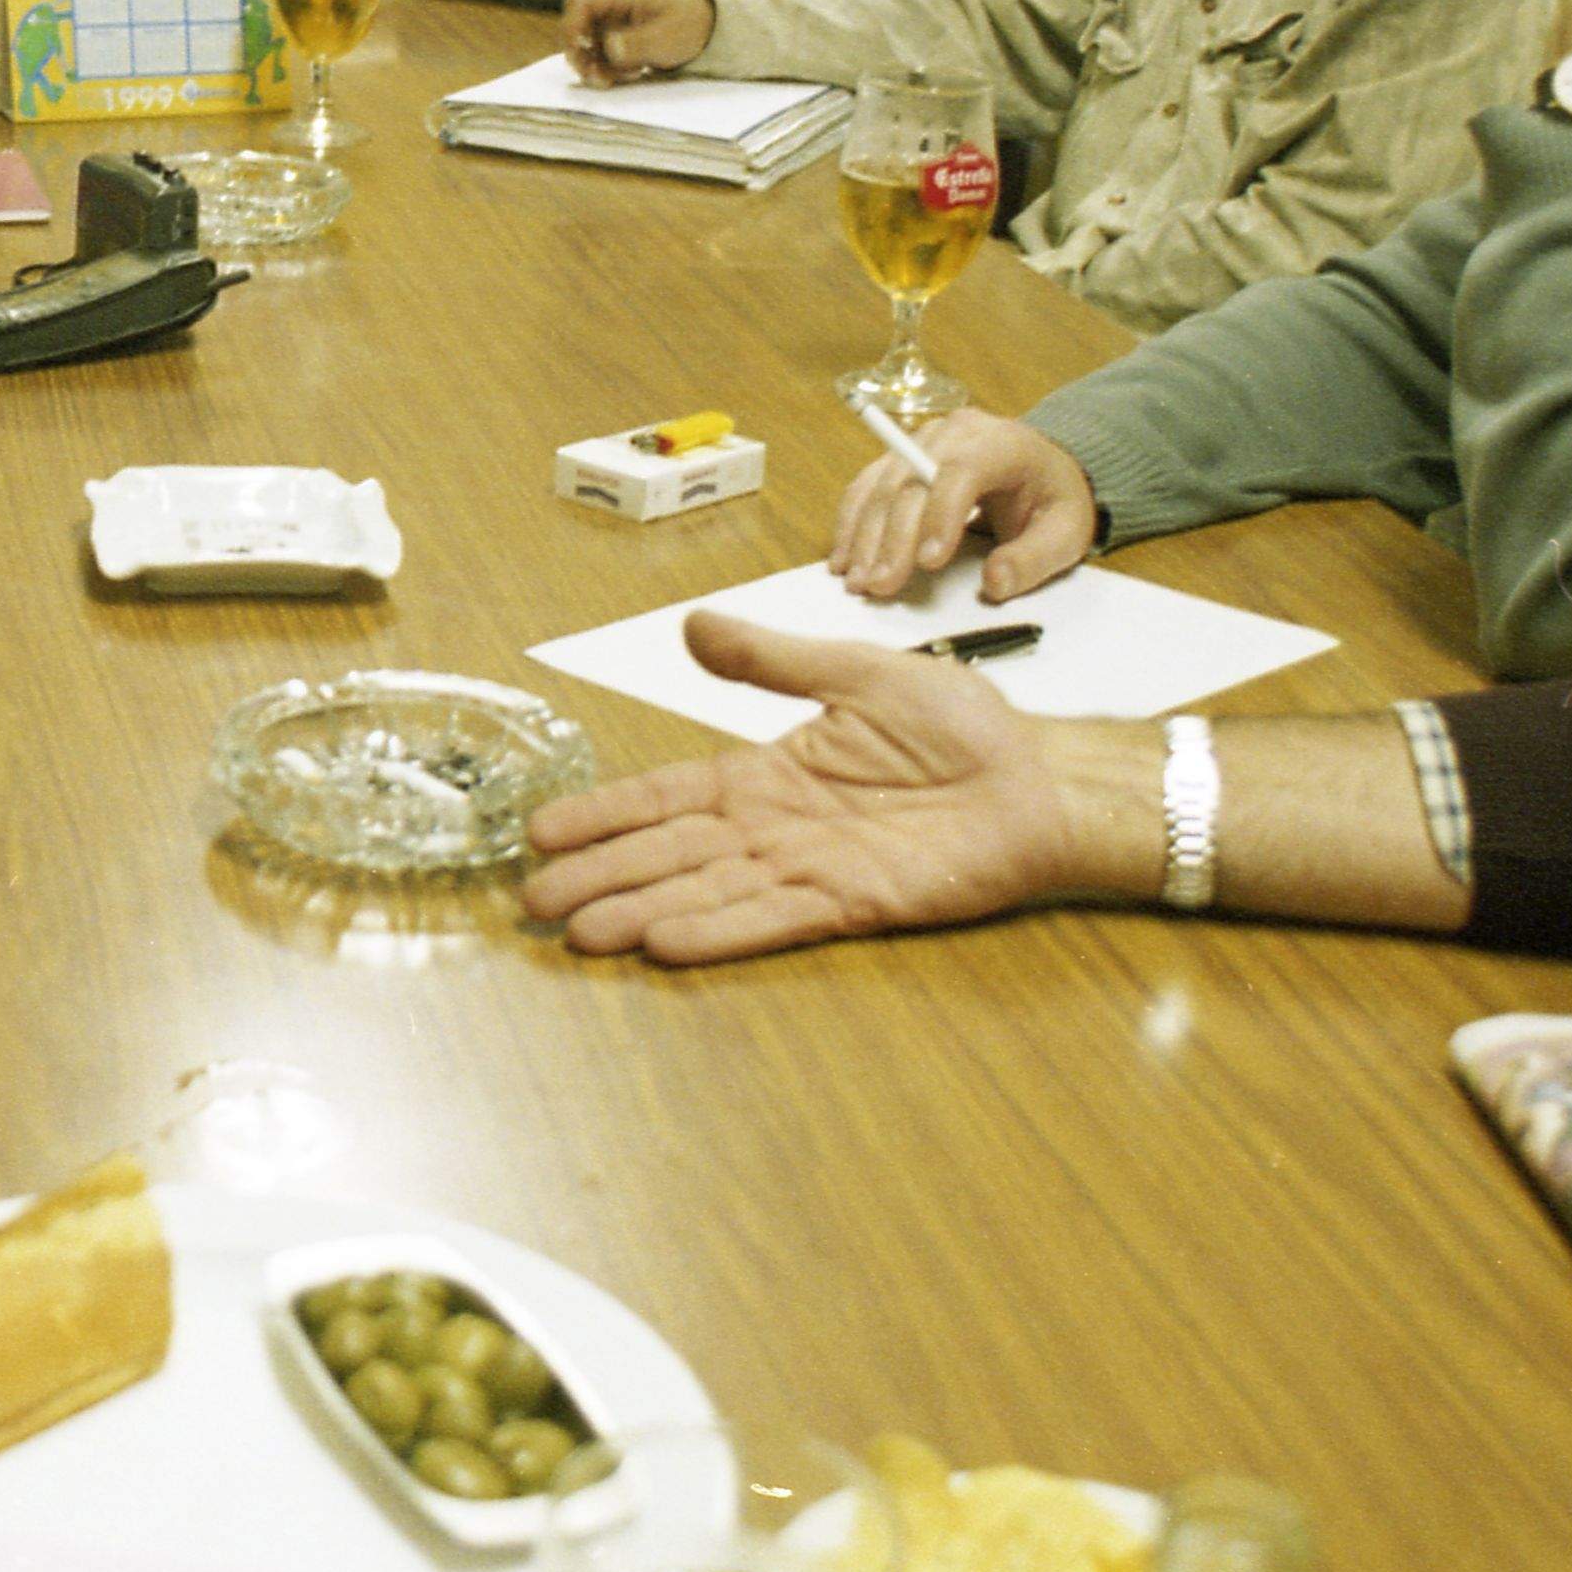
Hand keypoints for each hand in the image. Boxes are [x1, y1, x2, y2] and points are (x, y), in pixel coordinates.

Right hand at [519, 610, 1075, 962]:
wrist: (1038, 779)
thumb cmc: (962, 726)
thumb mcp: (857, 671)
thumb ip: (774, 660)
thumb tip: (695, 627)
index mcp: (769, 771)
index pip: (668, 795)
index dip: (607, 812)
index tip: (546, 829)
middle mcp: (775, 827)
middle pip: (670, 854)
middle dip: (601, 875)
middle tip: (533, 902)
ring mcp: (808, 869)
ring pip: (706, 893)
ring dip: (641, 912)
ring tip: (579, 933)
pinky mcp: (852, 904)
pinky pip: (771, 919)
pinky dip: (717, 932)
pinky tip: (664, 943)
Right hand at [561, 0, 713, 81]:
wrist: (705, 30)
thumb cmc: (688, 26)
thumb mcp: (665, 37)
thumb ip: (637, 43)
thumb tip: (610, 48)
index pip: (579, 5)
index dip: (572, 30)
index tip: (581, 54)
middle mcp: (608, 5)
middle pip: (576, 28)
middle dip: (583, 56)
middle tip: (599, 79)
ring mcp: (610, 22)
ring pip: (586, 46)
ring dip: (597, 67)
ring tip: (628, 75)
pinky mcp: (614, 38)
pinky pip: (598, 56)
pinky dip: (608, 69)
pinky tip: (631, 73)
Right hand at [833, 408, 1099, 603]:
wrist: (1043, 471)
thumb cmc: (1053, 501)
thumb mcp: (1065, 534)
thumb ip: (1033, 560)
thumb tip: (995, 583)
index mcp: (1002, 443)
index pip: (961, 471)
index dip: (940, 515)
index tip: (929, 564)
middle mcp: (955, 433)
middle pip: (911, 479)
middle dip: (892, 537)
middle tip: (880, 585)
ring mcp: (922, 441)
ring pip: (881, 483)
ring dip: (863, 534)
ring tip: (857, 581)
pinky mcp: (900, 458)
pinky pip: (866, 486)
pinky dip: (851, 523)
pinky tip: (843, 559)